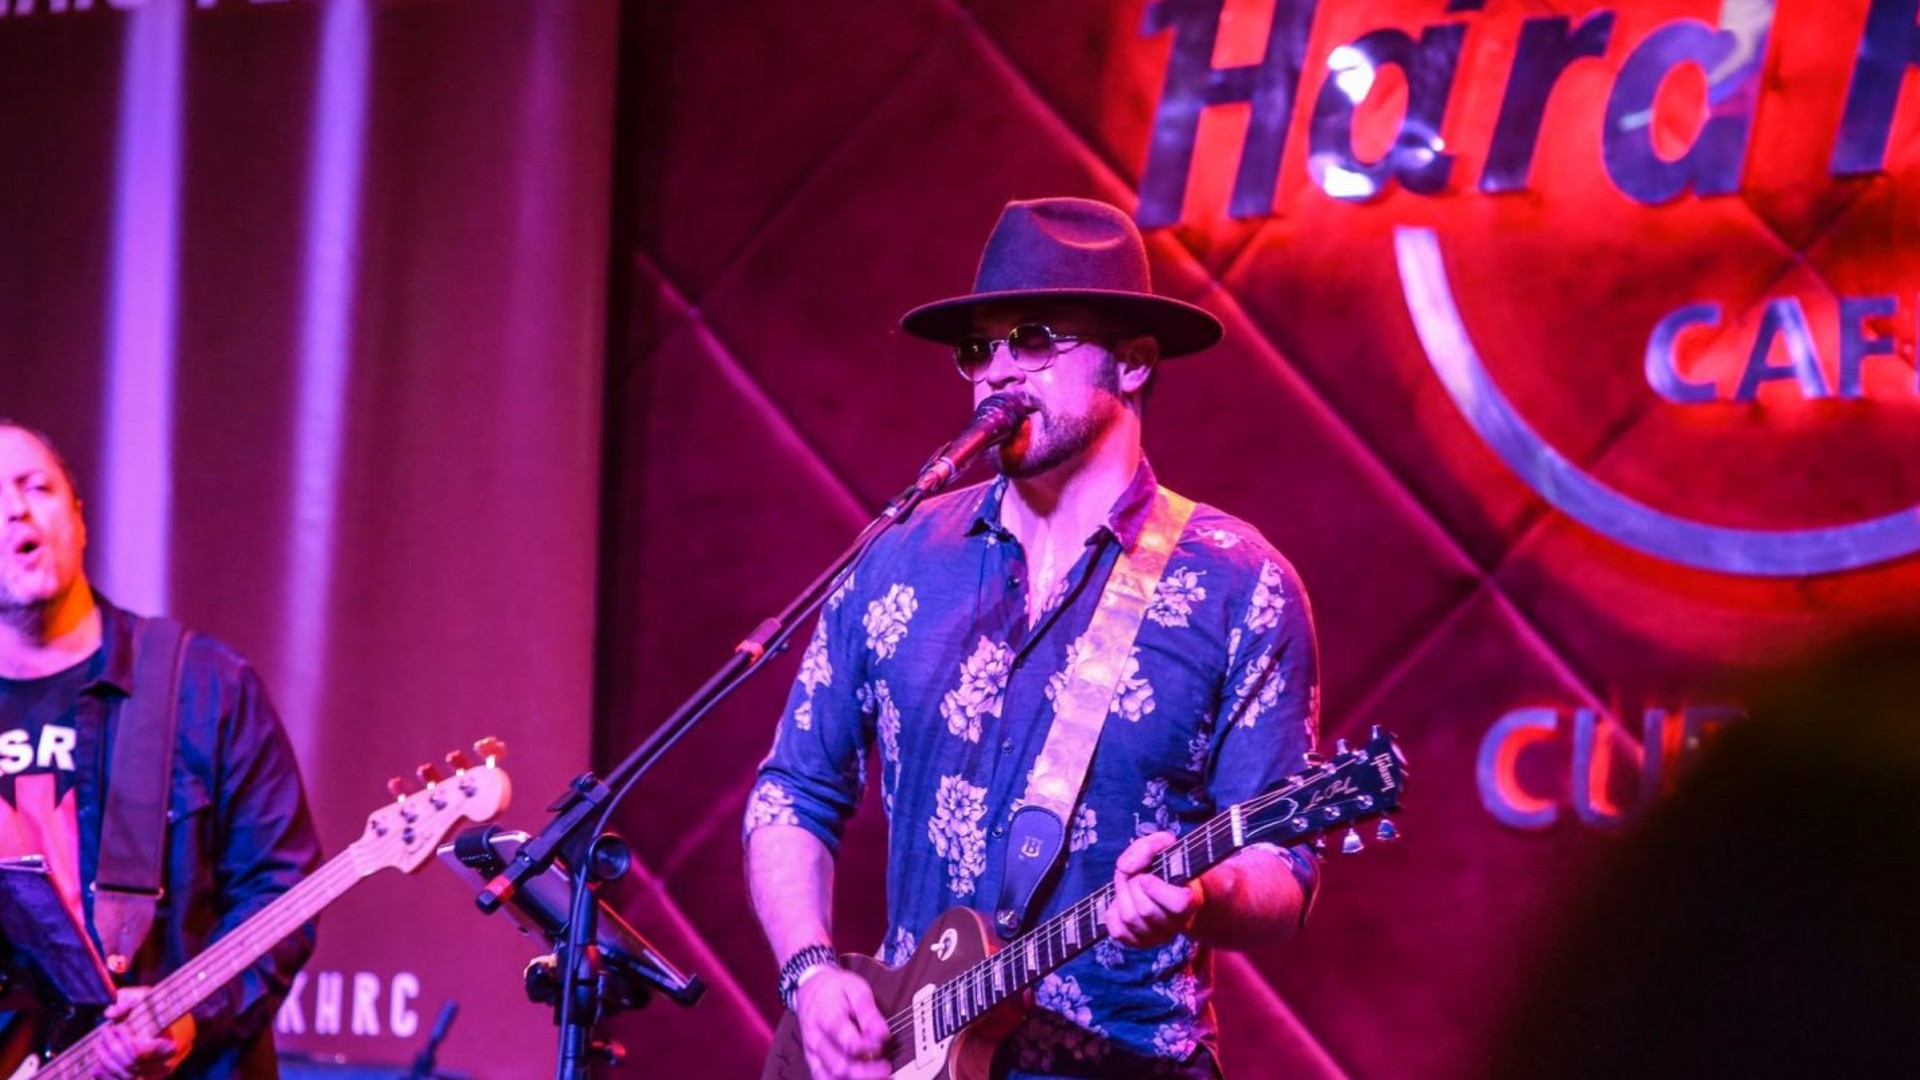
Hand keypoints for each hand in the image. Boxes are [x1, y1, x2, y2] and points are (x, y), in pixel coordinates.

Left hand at [96, 987, 193, 1079]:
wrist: (156, 1028)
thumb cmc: (149, 1012)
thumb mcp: (142, 998)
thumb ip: (127, 1000)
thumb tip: (111, 1013)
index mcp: (168, 1046)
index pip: (139, 1051)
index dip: (124, 1039)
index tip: (118, 1026)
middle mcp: (162, 1067)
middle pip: (128, 1064)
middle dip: (112, 1047)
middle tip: (106, 1031)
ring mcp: (150, 1078)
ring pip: (121, 1076)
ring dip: (105, 1059)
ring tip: (100, 1044)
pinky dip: (103, 1076)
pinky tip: (97, 1065)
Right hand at [793, 965, 889, 1079]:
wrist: (810, 989)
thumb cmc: (834, 990)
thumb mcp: (855, 989)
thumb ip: (869, 1013)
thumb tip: (882, 1033)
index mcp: (826, 1018)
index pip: (846, 1040)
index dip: (867, 1046)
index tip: (882, 1043)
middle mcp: (816, 1039)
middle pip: (838, 1065)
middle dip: (865, 1072)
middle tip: (886, 1069)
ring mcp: (813, 1054)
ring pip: (830, 1077)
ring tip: (879, 1077)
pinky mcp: (814, 1062)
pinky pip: (824, 1079)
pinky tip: (862, 1079)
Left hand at [1106, 831, 1202, 948]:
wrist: (1168, 886)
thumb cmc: (1166, 865)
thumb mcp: (1163, 846)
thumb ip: (1148, 847)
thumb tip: (1125, 867)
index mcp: (1190, 901)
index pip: (1179, 904)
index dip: (1156, 888)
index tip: (1147, 876)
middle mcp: (1176, 925)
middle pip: (1146, 910)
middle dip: (1132, 885)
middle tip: (1135, 875)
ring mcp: (1158, 937)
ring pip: (1130, 919)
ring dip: (1121, 895)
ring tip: (1129, 885)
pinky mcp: (1139, 943)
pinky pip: (1117, 931)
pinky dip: (1113, 912)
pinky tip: (1124, 902)